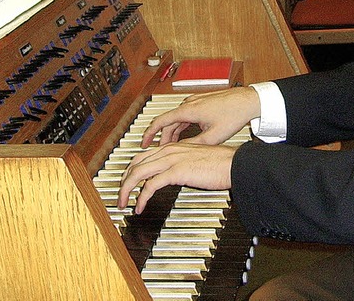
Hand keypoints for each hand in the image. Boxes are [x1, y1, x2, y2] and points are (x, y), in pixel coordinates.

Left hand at [117, 142, 235, 211]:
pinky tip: (139, 206)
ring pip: (138, 173)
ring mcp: (171, 160)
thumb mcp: (196, 160)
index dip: (131, 169)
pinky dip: (141, 197)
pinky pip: (150, 186)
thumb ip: (182, 165)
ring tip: (123, 202)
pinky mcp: (175, 171)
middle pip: (136, 163)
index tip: (127, 182)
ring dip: (127, 189)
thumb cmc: (220, 163)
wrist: (233, 164)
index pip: (143, 156)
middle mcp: (169, 151)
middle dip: (124, 180)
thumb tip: (175, 176)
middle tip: (121, 194)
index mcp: (173, 147)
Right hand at [140, 86, 259, 147]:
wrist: (247, 101)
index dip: (149, 133)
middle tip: (155, 150)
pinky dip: (181, 126)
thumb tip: (182, 153)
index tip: (143, 142)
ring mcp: (195, 102)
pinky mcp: (201, 103)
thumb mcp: (212, 137)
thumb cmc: (233, 114)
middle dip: (161, 136)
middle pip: (167, 121)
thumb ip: (194, 145)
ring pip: (176, 118)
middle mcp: (189, 103)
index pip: (160, 121)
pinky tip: (184, 137)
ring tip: (170, 147)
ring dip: (172, 132)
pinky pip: (185, 115)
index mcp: (188, 110)